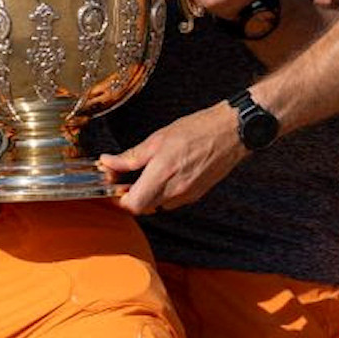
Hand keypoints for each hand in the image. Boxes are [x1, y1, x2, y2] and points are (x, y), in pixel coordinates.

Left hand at [99, 104, 244, 214]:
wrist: (230, 133)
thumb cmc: (196, 130)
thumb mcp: (157, 138)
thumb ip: (131, 156)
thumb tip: (107, 162)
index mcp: (162, 173)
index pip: (134, 204)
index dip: (119, 198)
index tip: (114, 185)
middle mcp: (175, 190)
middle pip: (143, 207)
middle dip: (130, 196)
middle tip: (123, 178)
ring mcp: (187, 195)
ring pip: (157, 205)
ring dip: (146, 195)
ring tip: (143, 175)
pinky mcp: (196, 195)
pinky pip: (171, 201)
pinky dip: (161, 193)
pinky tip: (162, 176)